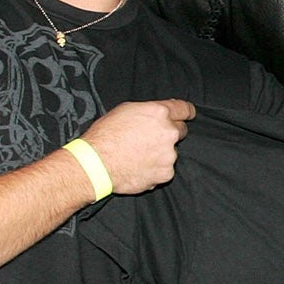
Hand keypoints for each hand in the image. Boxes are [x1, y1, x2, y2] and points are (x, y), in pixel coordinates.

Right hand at [77, 99, 197, 195]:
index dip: (186, 112)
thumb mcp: (125, 111)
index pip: (184, 109)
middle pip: (180, 131)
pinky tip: (138, 168)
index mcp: (159, 113)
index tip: (188, 115)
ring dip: (160, 154)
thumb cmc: (104, 135)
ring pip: (171, 153)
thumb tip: (160, 114)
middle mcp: (169, 133)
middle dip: (169, 134)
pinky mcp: (166, 174)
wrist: (95, 164)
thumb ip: (148, 111)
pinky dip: (155, 170)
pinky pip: (164, 170)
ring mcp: (169, 155)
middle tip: (150, 139)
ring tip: (137, 156)